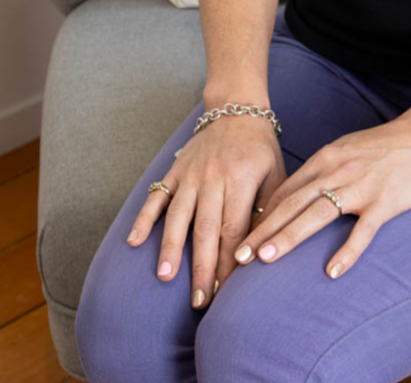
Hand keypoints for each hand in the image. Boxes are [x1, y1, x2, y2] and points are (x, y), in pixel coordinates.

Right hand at [125, 114, 286, 308]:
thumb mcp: (275, 174)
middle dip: (202, 267)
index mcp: (241, 180)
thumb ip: (269, 209)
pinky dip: (144, 218)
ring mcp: (191, 174)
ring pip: (178, 215)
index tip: (226, 293)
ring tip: (165, 277)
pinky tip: (134, 242)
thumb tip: (260, 251)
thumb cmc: (260, 149)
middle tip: (199, 300)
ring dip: (171, 247)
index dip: (229, 264)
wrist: (236, 109)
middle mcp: (214, 178)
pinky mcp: (175, 169)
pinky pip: (157, 195)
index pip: (234, 231)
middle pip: (206, 229)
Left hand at [231, 115, 410, 280]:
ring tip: (266, 259)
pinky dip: (347, 252)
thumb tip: (297, 193)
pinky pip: (363, 231)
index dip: (262, 215)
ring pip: (318, 215)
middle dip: (263, 230)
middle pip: (292, 204)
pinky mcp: (384, 202)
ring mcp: (360, 188)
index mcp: (325, 160)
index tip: (242, 236)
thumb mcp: (344, 150)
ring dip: (289, 237)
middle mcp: (336, 172)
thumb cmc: (384, 147)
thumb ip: (321, 170)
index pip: (285, 190)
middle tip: (240, 255)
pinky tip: (332, 271)